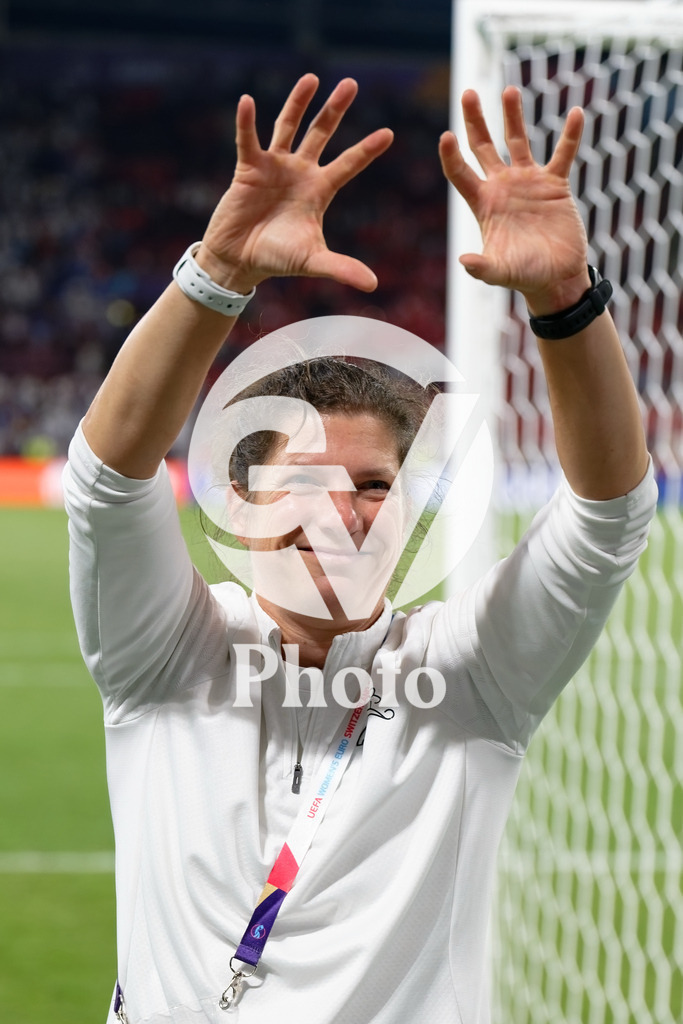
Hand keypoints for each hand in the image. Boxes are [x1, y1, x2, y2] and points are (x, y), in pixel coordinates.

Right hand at [196, 74, 392, 293]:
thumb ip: (342, 268)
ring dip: (298, 102)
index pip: (348, 165)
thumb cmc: (277, 259)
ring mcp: (274, 167)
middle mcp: (299, 173)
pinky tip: (247, 101)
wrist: (239, 261)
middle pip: (321, 134)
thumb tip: (374, 285)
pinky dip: (246, 122)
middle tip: (351, 83)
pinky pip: (248, 140)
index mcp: (319, 191)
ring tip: (312, 78)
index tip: (388, 133)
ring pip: (288, 126)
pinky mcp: (248, 168)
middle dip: (335, 110)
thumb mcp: (312, 261)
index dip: (366, 150)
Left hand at [439, 86, 590, 314]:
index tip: (446, 135)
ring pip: (518, 141)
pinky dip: (570, 135)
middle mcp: (502, 186)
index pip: (460, 173)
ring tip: (509, 90)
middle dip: (474, 121)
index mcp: (484, 203)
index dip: (451, 155)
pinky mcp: (555, 184)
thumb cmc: (524, 276)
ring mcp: (528, 182)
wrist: (555, 277)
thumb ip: (482, 268)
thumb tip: (464, 262)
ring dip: (513, 116)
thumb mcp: (500, 272)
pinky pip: (563, 154)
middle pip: (483, 147)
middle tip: (468, 93)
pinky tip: (575, 113)